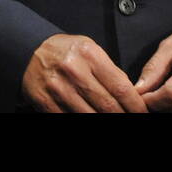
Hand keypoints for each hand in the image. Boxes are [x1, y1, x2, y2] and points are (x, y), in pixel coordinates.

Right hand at [22, 33, 147, 111]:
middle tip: (130, 120)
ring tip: (112, 119)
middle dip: (123, 117)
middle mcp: (74, 70)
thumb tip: (131, 96)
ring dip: (105, 121)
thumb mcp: (89, 49)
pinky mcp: (45, 101)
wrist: (28, 49)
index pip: (122, 89)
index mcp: (89, 54)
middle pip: (109, 106)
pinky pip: (70, 119)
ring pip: (91, 117)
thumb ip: (109, 70)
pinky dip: (82, 121)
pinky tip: (89, 116)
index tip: (142, 114)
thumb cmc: (64, 51)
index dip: (137, 107)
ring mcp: (58, 88)